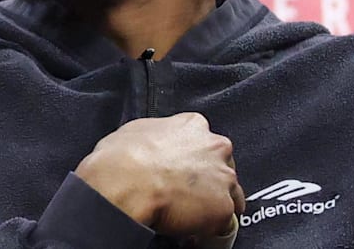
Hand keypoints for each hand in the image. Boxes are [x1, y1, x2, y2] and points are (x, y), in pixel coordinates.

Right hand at [75, 113, 243, 238]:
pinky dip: (210, 227)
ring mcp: (223, 178)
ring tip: (188, 212)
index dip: (194, 158)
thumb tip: (154, 145)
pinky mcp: (223, 207)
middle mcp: (215, 148)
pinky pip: (224, 222)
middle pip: (223, 166)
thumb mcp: (137, 131)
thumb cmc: (123, 158)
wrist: (124, 183)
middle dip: (209, 179)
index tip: (185, 167)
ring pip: (230, 194)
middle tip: (185, 190)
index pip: (206, 142)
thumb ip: (159, 135)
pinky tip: (190, 226)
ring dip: (212, 203)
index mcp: (193, 126)